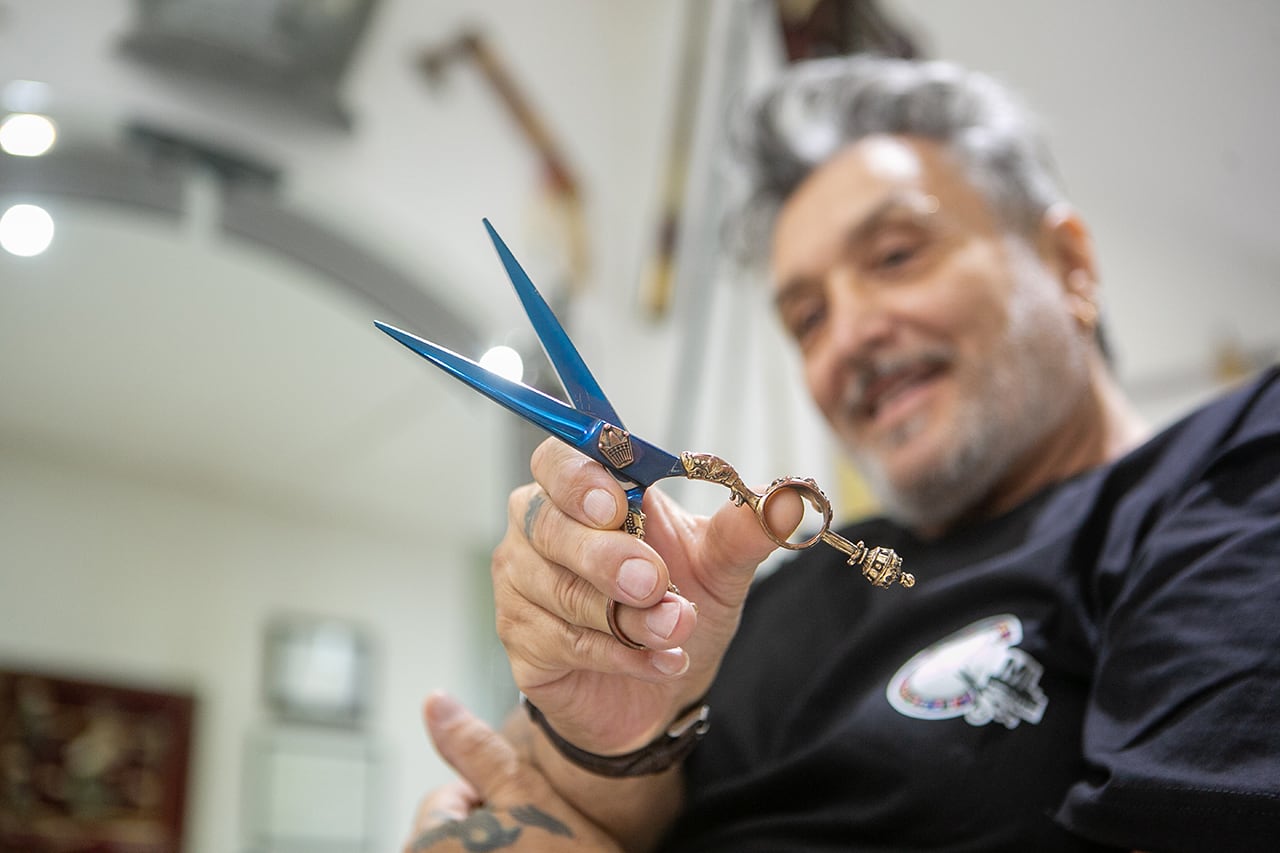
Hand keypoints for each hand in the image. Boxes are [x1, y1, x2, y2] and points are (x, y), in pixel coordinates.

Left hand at [404, 693, 621, 852]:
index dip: (492, 800)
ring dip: (498, 850)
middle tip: (535, 846)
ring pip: (469, 850)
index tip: (525, 823)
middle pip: (452, 831)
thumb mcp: (525, 791)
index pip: (447, 798)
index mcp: (427, 843)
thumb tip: (434, 698)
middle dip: (490, 831)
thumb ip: (475, 748)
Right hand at [493, 438, 798, 754]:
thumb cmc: (677, 606)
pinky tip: (663, 661)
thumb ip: (744, 529)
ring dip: (627, 616)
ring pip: (561, 591)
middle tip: (653, 583)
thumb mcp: (720, 566)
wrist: (660, 693)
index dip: (579, 479)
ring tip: (678, 628)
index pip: (557, 459)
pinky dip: (622, 655)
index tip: (619, 505)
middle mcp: (538, 529)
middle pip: (547, 524)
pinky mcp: (523, 642)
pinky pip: (564, 642)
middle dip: (605, 555)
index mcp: (582, 491)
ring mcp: (520, 586)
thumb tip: (788, 498)